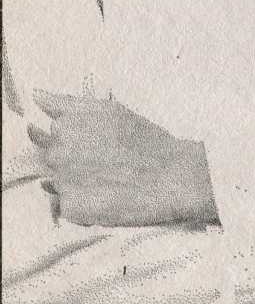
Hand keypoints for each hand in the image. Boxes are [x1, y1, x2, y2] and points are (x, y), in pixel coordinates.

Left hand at [28, 90, 219, 227]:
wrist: (169, 176)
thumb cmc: (144, 139)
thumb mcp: (108, 109)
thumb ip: (66, 102)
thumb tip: (36, 95)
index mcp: (65, 123)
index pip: (40, 130)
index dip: (60, 137)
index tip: (79, 143)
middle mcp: (58, 150)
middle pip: (48, 156)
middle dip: (67, 158)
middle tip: (99, 162)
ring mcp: (62, 180)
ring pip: (54, 181)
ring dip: (72, 180)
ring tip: (104, 179)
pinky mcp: (71, 207)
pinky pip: (64, 205)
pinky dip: (80, 202)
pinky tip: (104, 195)